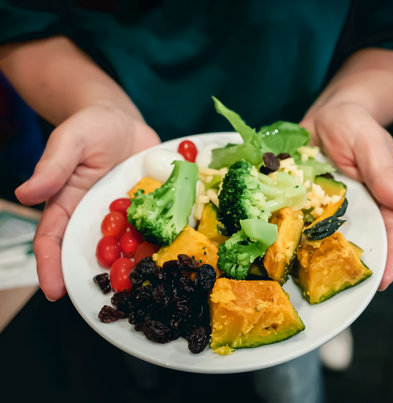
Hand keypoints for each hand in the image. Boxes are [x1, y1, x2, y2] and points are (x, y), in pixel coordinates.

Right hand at [15, 106, 159, 299]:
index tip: (54, 291)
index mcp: (69, 205)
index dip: (51, 265)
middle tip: (111, 302)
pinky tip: (178, 249)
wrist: (123, 122)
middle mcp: (97, 217)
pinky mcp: (150, 208)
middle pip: (95, 252)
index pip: (53, 239)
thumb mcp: (70, 141)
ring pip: (130, 246)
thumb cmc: (90, 127)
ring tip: (149, 285)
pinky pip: (157, 226)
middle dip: (100, 278)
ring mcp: (127, 216)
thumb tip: (24, 194)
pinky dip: (165, 239)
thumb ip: (52, 167)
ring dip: (138, 265)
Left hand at [300, 102, 392, 290]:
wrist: (327, 113)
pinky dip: (285, 228)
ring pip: (320, 233)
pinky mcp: (301, 196)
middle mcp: (350, 207)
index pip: (389, 232)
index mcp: (377, 198)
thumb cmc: (356, 125)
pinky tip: (274, 240)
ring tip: (299, 273)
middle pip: (351, 240)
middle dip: (343, 264)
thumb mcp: (372, 145)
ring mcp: (323, 204)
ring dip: (310, 251)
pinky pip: (294, 215)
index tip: (381, 284)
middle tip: (333, 288)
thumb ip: (384, 174)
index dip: (388, 258)